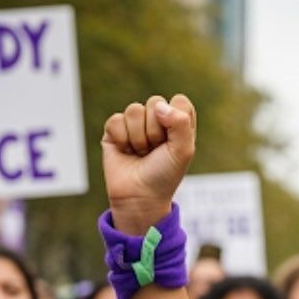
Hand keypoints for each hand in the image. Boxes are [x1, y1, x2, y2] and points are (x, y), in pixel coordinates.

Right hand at [101, 94, 196, 234]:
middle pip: (156, 102)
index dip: (176, 119)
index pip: (179, 101)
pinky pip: (116, 120)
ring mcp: (135, 124)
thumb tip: (159, 105)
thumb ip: (181, 123)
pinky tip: (126, 152)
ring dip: (139, 137)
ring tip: (141, 153)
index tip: (173, 141)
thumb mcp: (183, 151)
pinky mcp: (114, 130)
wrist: (140, 196)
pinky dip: (122, 139)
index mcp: (177, 124)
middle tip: (155, 150)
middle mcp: (157, 121)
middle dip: (156, 130)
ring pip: (134, 109)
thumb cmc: (165, 175)